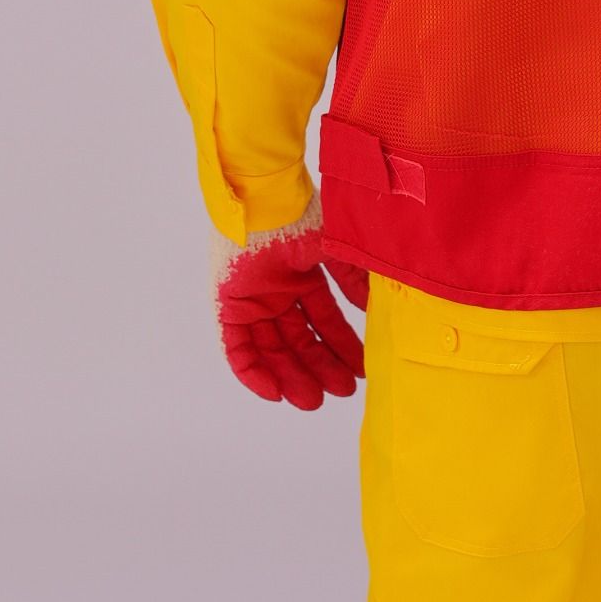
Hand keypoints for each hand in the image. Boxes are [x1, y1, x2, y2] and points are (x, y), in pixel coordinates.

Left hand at [208, 186, 369, 406]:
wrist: (262, 199)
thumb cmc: (299, 215)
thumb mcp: (336, 249)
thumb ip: (353, 279)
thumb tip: (373, 310)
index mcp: (301, 276)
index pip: (323, 321)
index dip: (340, 346)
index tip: (359, 370)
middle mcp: (277, 292)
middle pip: (299, 340)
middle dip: (320, 367)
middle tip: (340, 392)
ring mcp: (252, 300)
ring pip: (272, 350)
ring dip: (291, 376)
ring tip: (313, 401)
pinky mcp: (227, 306)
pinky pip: (238, 350)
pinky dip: (254, 373)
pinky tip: (276, 393)